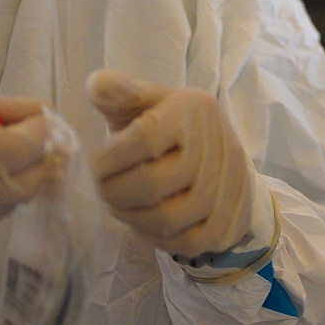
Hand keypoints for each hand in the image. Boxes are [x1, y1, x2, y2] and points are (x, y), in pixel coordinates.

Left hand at [87, 71, 264, 260]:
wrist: (219, 151)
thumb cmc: (168, 124)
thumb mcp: (144, 101)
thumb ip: (118, 92)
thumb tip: (97, 83)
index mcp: (192, 110)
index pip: (145, 139)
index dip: (109, 160)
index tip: (93, 166)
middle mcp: (216, 144)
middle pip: (154, 184)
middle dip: (114, 193)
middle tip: (101, 191)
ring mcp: (229, 184)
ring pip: (169, 218)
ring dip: (132, 218)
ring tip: (120, 206)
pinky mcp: (232, 217)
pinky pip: (188, 241)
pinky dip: (158, 239)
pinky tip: (145, 222)